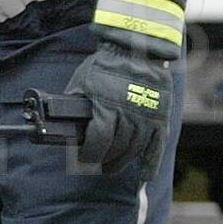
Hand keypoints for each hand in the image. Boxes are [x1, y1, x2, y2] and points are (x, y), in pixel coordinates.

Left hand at [65, 41, 170, 176]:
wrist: (136, 49)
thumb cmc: (105, 66)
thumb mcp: (82, 82)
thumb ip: (76, 104)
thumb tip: (62, 122)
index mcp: (106, 106)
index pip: (98, 141)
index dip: (89, 155)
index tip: (83, 160)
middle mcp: (128, 113)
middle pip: (116, 148)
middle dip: (104, 161)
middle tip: (96, 165)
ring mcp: (146, 116)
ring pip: (134, 150)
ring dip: (122, 162)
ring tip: (112, 166)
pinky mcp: (160, 117)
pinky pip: (157, 146)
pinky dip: (151, 163)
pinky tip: (144, 174)